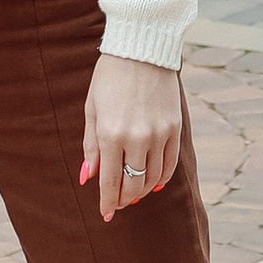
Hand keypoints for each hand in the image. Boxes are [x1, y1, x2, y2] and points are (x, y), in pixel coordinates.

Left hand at [81, 53, 181, 222]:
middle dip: (123, 199)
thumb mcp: (92, 109)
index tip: (105, 214)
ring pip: (152, 178)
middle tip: (117, 204)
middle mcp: (136, 138)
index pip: (109, 181)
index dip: (107, 202)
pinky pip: (170, 164)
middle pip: (132, 184)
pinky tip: (153, 182)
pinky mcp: (175, 128)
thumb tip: (87, 178)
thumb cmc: (109, 77)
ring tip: (132, 193)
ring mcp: (159, 134)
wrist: (141, 48)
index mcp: (110, 134)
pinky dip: (161, 178)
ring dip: (141, 190)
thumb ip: (90, 146)